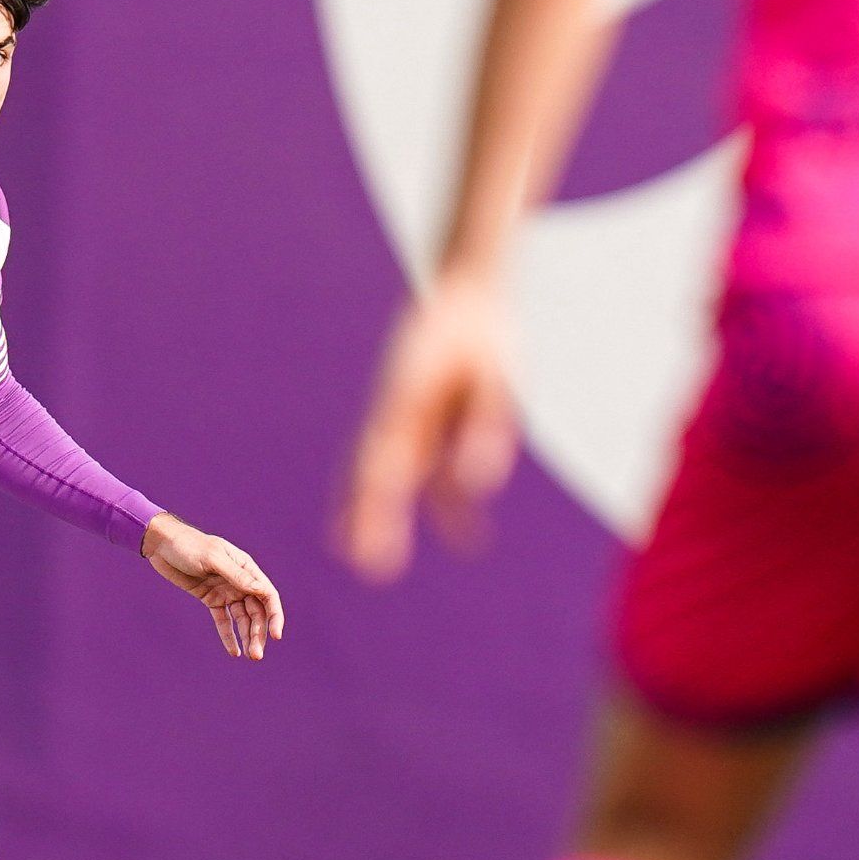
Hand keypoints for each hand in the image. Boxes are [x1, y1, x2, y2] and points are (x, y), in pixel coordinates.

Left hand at [141, 515, 284, 659]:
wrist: (162, 545)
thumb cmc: (188, 545)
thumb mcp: (212, 558)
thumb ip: (236, 575)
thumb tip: (261, 589)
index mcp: (245, 567)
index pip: (267, 595)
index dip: (274, 616)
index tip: (276, 636)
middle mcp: (239, 581)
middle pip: (256, 611)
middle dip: (258, 633)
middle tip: (257, 655)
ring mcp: (225, 591)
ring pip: (242, 618)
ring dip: (247, 636)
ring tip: (250, 656)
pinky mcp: (210, 599)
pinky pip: (223, 620)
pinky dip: (228, 636)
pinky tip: (234, 652)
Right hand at [334, 272, 518, 581]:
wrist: (470, 295)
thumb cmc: (485, 336)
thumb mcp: (496, 378)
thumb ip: (487, 427)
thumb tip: (478, 485)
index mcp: (404, 401)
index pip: (380, 464)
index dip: (370, 508)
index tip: (363, 544)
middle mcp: (399, 415)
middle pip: (377, 474)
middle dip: (367, 518)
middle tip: (362, 564)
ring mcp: (413, 420)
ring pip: (395, 475)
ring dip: (386, 515)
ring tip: (373, 564)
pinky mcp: (437, 423)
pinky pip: (439, 469)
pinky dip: (449, 504)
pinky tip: (470, 538)